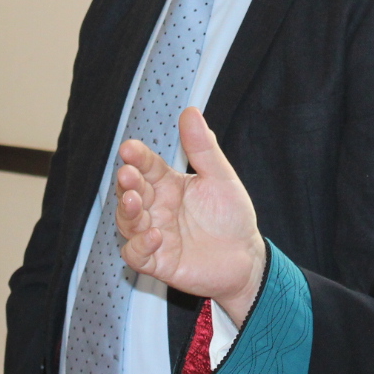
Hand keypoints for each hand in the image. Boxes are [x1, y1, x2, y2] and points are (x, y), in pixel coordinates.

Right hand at [117, 108, 267, 322]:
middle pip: (131, 191)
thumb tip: (190, 112)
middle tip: (128, 174)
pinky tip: (154, 236)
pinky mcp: (157, 261)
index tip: (129, 148)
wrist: (246, 257)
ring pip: (128, 221)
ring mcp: (153, 234)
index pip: (146, 166)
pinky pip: (136, 255)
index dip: (136, 157)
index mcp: (168, 184)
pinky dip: (140, 245)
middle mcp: (156, 208)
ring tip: (134, 201)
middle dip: (127, 182)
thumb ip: (202, 148)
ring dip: (127, 211)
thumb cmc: (231, 216)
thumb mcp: (220, 177)